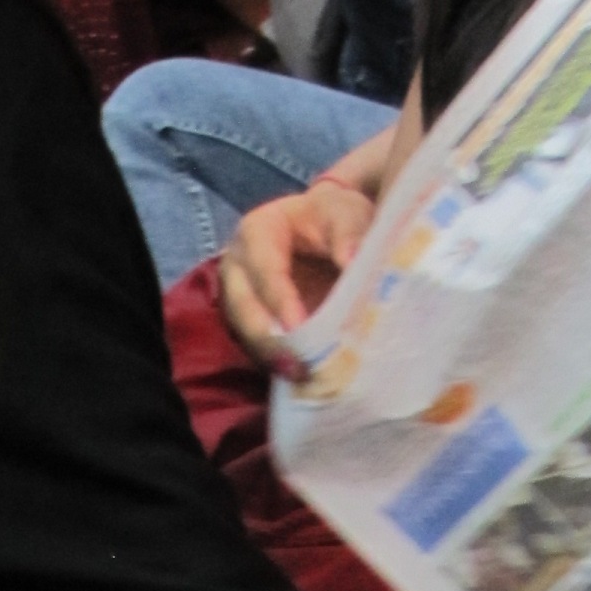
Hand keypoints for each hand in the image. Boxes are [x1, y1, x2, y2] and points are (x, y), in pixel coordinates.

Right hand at [218, 177, 379, 377]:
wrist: (329, 230)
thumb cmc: (333, 216)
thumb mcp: (345, 212)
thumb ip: (349, 231)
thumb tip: (351, 260)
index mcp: (256, 232)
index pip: (263, 268)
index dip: (278, 299)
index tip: (297, 327)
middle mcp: (239, 267)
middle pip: (242, 308)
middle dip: (266, 339)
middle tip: (295, 366)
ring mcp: (242, 299)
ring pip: (246, 334)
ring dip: (271, 358)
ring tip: (300, 377)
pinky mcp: (254, 325)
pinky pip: (259, 348)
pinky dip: (279, 364)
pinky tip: (302, 379)